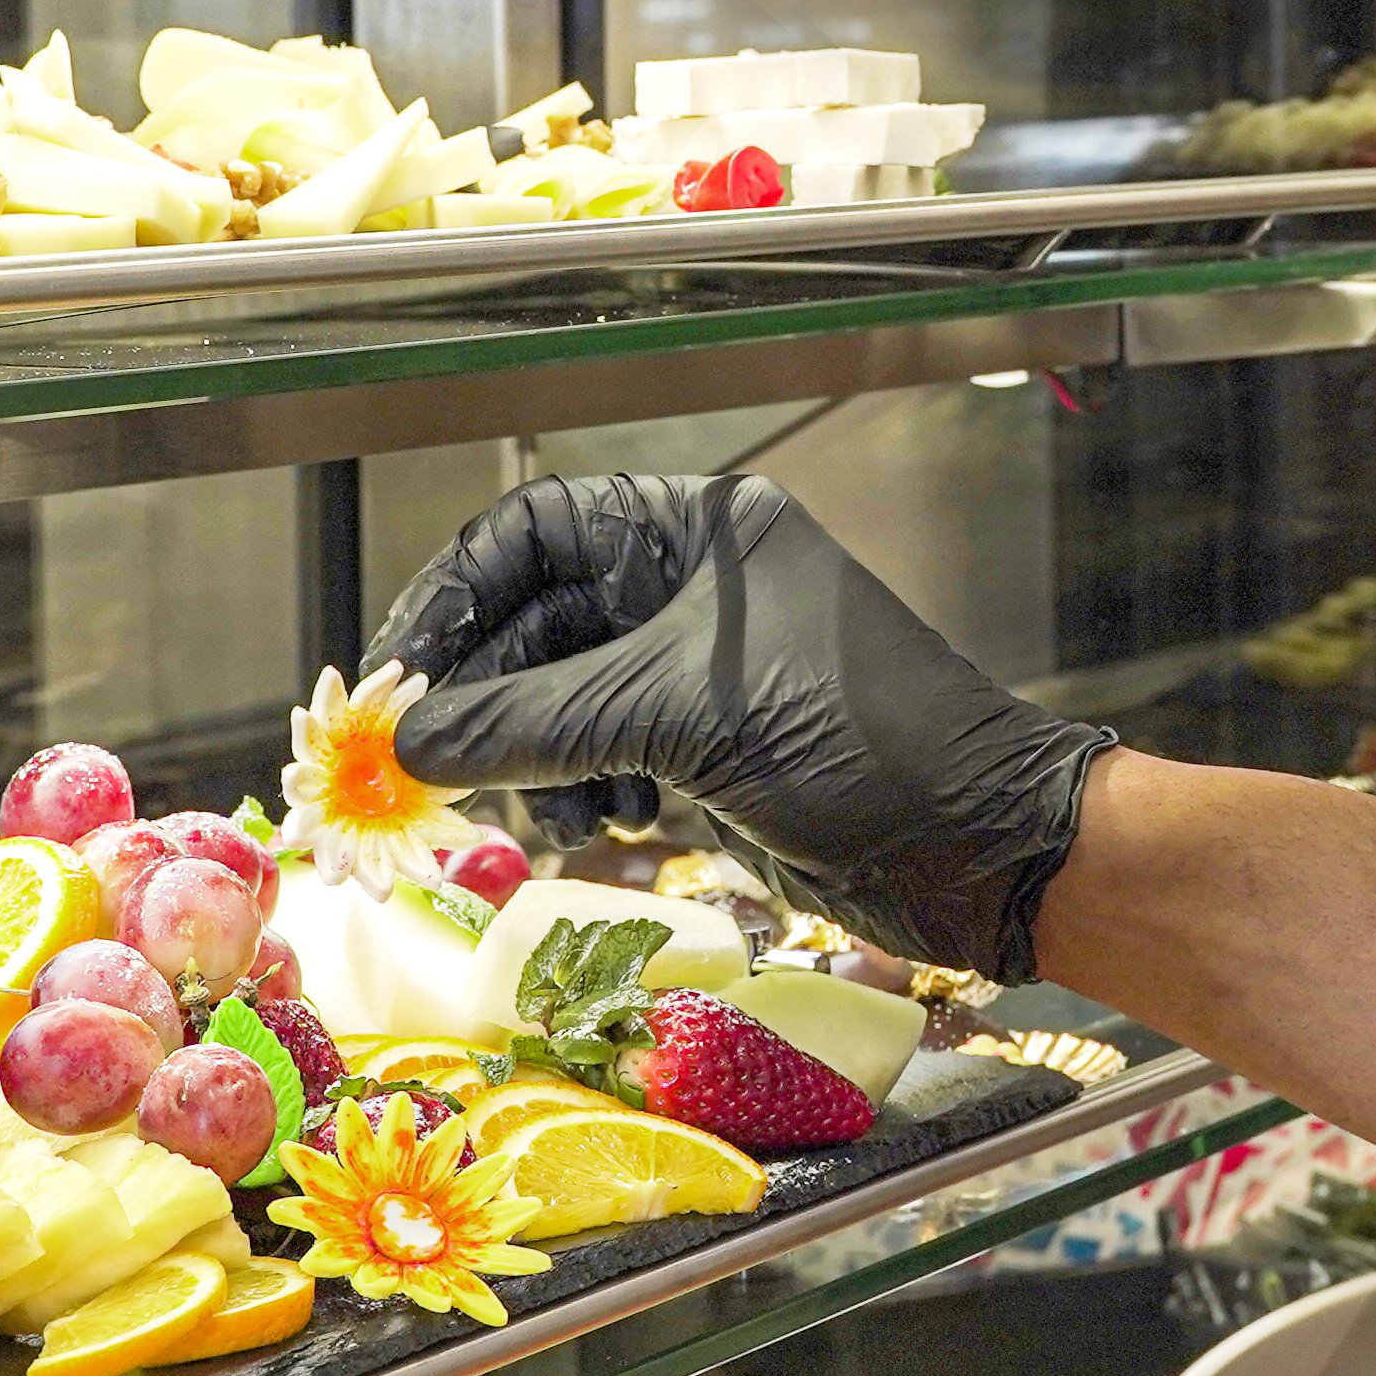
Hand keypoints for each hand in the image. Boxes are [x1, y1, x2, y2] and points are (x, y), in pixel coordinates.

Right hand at [371, 473, 1113, 979]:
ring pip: (563, 697)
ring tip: (537, 805)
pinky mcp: (710, 749)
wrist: (977, 846)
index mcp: (702, 534)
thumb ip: (537, 724)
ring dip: (529, 754)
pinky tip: (596, 825)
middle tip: (424, 760)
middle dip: (485, 695)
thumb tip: (414, 741)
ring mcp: (703, 671)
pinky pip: (602, 753)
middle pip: (539, 620)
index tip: (397, 672)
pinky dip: (578, 789)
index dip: (455, 594)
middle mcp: (697, 589)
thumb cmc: (859, 743)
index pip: (537, 530)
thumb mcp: (680, 719)